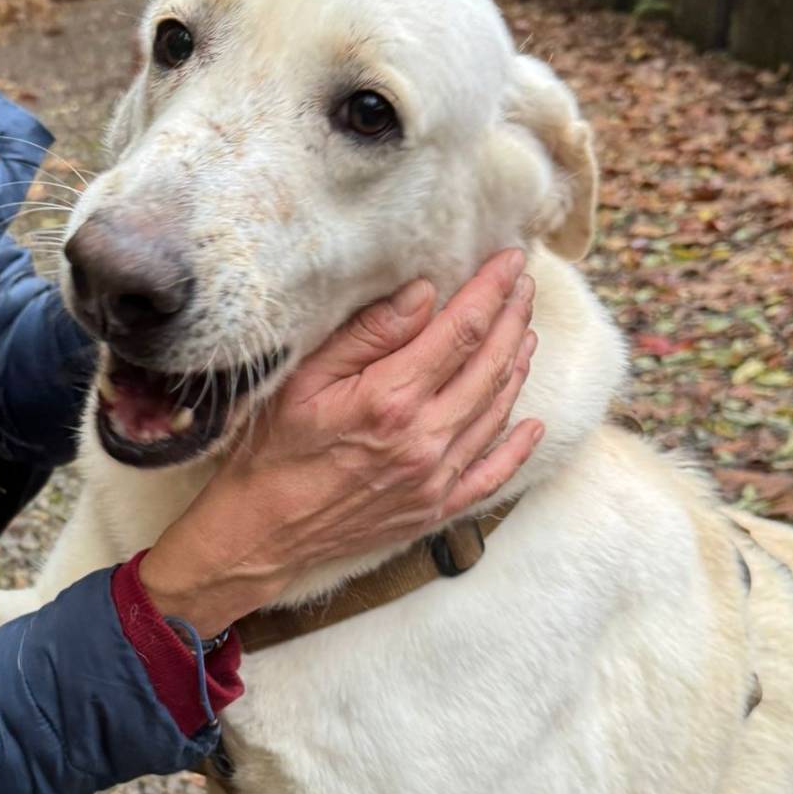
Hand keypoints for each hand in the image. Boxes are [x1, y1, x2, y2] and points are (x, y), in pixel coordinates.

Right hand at [141, 248, 540, 634]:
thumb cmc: (270, 449)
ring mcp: (434, 479)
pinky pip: (490, 475)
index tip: (511, 260)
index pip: (461, 331)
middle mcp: (425, 439)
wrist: (259, 533)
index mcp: (392, 399)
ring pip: (496, 413)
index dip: (492, 291)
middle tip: (525, 287)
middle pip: (490, 367)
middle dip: (513, 319)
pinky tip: (533, 425)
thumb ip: (368, 333)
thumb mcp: (304, 378)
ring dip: (517, 368)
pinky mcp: (433, 509)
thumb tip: (424, 292)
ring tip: (526, 333)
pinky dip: (517, 448)